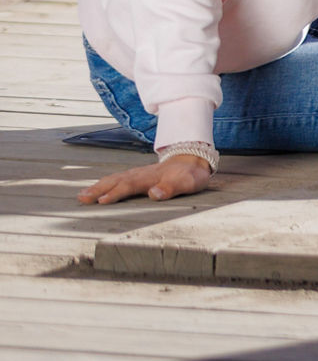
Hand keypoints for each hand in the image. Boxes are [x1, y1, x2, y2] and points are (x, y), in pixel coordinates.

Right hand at [77, 153, 212, 204]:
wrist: (194, 159)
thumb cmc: (191, 174)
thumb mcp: (188, 182)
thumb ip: (172, 188)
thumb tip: (154, 194)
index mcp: (151, 177)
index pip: (130, 185)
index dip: (115, 193)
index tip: (101, 201)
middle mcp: (141, 174)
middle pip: (116, 181)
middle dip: (98, 189)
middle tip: (81, 198)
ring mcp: (138, 173)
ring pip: (115, 179)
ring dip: (98, 186)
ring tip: (82, 195)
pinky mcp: (138, 175)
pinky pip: (118, 178)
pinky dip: (106, 183)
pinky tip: (97, 189)